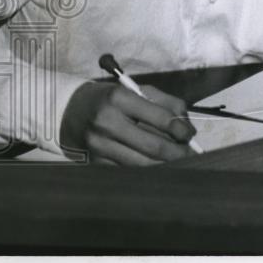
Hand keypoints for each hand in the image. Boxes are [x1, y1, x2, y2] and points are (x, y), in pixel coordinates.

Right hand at [60, 81, 197, 164]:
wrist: (70, 110)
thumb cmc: (112, 98)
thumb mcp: (137, 90)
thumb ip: (166, 103)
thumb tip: (187, 128)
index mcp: (120, 98)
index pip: (160, 118)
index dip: (180, 130)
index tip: (190, 136)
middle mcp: (107, 122)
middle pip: (152, 146)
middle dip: (177, 154)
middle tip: (192, 156)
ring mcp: (99, 145)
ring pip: (141, 164)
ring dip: (165, 167)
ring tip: (180, 164)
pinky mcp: (94, 162)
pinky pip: (126, 170)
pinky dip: (146, 171)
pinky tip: (158, 168)